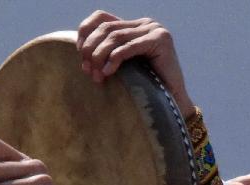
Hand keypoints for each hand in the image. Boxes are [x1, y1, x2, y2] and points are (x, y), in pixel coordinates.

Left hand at [77, 11, 194, 118]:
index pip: (100, 17)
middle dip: (90, 50)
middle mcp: (143, 24)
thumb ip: (104, 55)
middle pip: (105, 28)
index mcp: (131, 27)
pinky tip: (107, 73)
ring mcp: (153, 30)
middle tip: (87, 71)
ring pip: (114, 36)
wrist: (169, 101)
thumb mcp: (118, 67)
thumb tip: (80, 51)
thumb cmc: (141, 88)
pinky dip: (113, 59)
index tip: (79, 54)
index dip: (85, 32)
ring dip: (99, 57)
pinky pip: (128, 46)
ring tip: (97, 77)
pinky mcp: (160, 40)